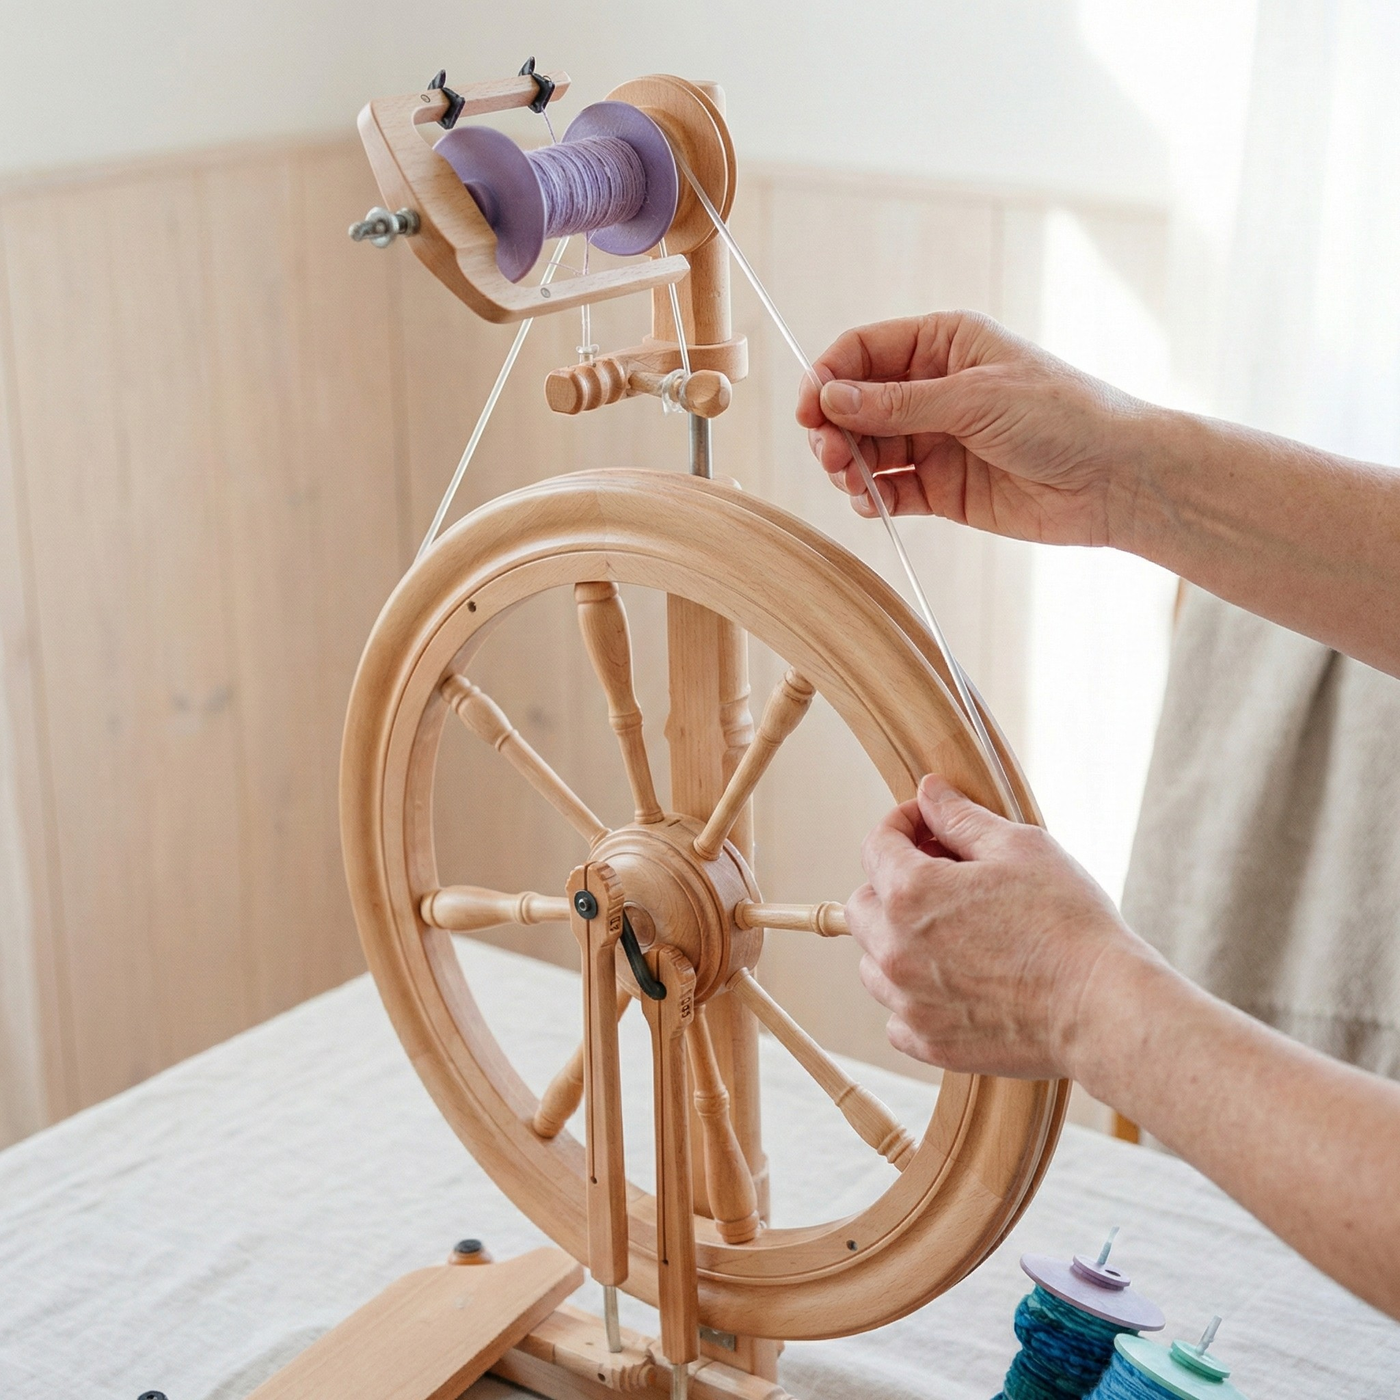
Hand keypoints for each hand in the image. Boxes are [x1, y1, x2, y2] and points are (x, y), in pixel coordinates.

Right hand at [794, 311, 1151, 548]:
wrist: (1114, 479)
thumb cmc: (1062, 416)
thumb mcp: (975, 398)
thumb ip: (898, 404)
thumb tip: (831, 399)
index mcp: (943, 343)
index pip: (863, 351)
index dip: (828, 377)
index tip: (809, 409)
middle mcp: (934, 388)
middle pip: (855, 403)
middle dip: (833, 427)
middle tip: (829, 454)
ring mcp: (936, 439)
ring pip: (866, 448)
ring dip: (847, 464)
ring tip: (849, 479)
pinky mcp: (942, 488)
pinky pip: (889, 489)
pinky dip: (871, 496)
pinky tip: (870, 502)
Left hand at [846, 774, 1161, 1077]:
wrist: (1101, 1007)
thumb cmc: (1067, 921)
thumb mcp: (1019, 848)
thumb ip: (961, 818)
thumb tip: (928, 792)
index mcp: (911, 893)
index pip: (876, 845)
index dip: (902, 825)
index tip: (928, 825)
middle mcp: (895, 949)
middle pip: (863, 905)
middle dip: (892, 885)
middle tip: (943, 881)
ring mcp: (908, 1002)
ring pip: (873, 963)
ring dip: (898, 942)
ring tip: (951, 935)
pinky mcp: (929, 1043)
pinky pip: (896, 1015)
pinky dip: (914, 998)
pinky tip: (955, 984)